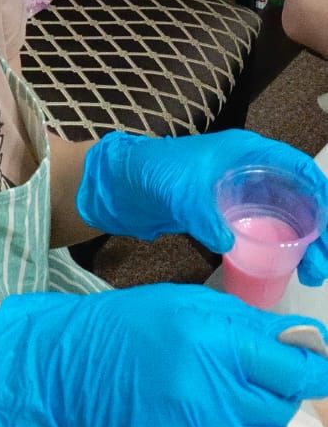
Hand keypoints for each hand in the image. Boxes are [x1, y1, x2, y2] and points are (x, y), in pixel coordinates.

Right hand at [0, 284, 327, 426]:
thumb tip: (311, 342)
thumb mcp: (195, 307)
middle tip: (241, 379)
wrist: (73, 372)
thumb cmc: (137, 328)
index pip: (296, 370)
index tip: (314, 367)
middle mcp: (209, 396)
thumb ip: (255, 326)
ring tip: (223, 411)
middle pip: (282, 410)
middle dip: (272, 393)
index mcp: (215, 344)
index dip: (314, 368)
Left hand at [75, 129, 327, 281]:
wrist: (118, 185)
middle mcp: (250, 171)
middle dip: (317, 231)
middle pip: (298, 198)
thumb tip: (231, 244)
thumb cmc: (151, 172)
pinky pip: (264, 230)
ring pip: (284, 217)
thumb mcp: (181, 193)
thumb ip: (206, 216)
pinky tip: (283, 269)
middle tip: (319, 267)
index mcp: (247, 153)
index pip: (298, 170)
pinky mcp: (227, 214)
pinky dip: (278, 248)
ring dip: (302, 243)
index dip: (321, 196)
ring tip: (309, 273)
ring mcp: (240, 194)